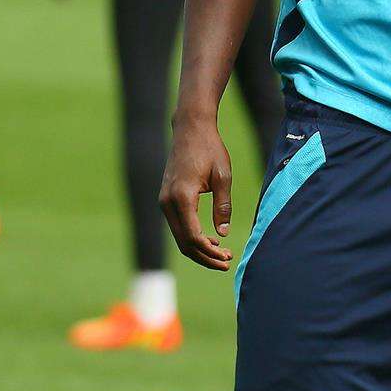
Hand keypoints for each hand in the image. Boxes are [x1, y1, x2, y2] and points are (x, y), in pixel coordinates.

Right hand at [160, 110, 234, 270]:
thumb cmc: (210, 149)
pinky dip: (192, 237)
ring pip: (179, 237)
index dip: (210, 252)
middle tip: (227, 262)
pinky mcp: (165, 199)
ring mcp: (163, 201)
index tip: (228, 257)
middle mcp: (167, 202)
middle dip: (205, 257)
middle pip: (183, 243)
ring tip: (222, 254)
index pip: (193, 237)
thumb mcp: (223, 176)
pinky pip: (177, 226)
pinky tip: (211, 240)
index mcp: (182, 197)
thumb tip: (223, 234)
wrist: (190, 129)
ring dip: (199, 249)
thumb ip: (222, 206)